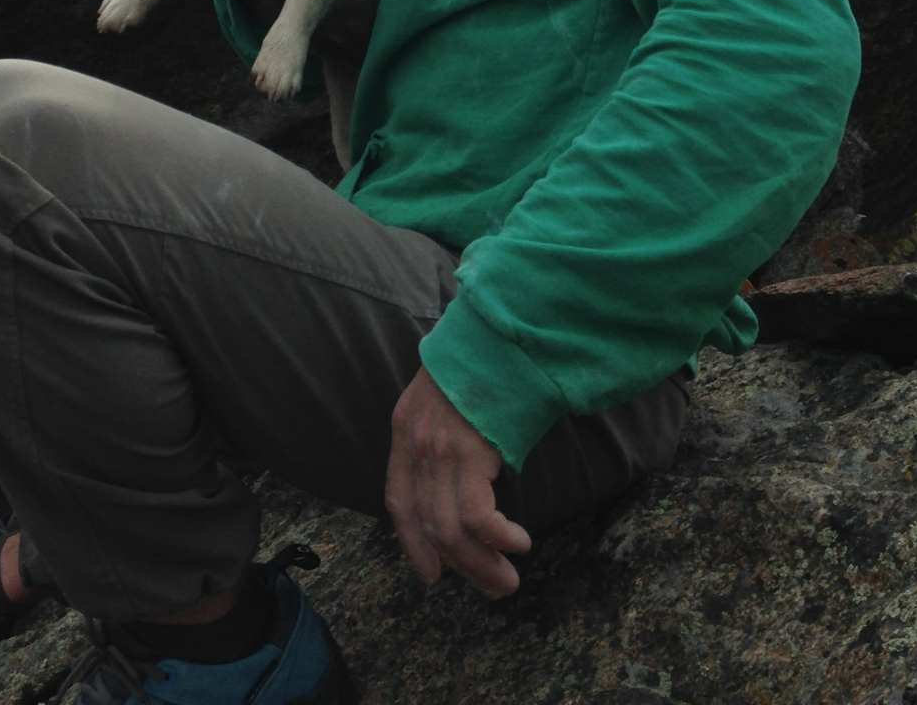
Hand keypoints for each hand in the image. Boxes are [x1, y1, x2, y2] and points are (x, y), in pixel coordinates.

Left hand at [385, 367, 531, 597]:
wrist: (501, 329)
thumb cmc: (484, 361)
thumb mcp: (446, 395)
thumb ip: (444, 433)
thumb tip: (465, 479)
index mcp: (404, 429)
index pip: (398, 500)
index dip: (411, 542)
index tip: (431, 573)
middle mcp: (415, 443)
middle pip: (426, 524)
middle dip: (460, 565)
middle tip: (491, 586)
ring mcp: (439, 449)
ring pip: (451, 530)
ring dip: (482, 564)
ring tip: (508, 579)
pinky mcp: (467, 452)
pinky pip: (476, 516)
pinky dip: (497, 538)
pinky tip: (518, 541)